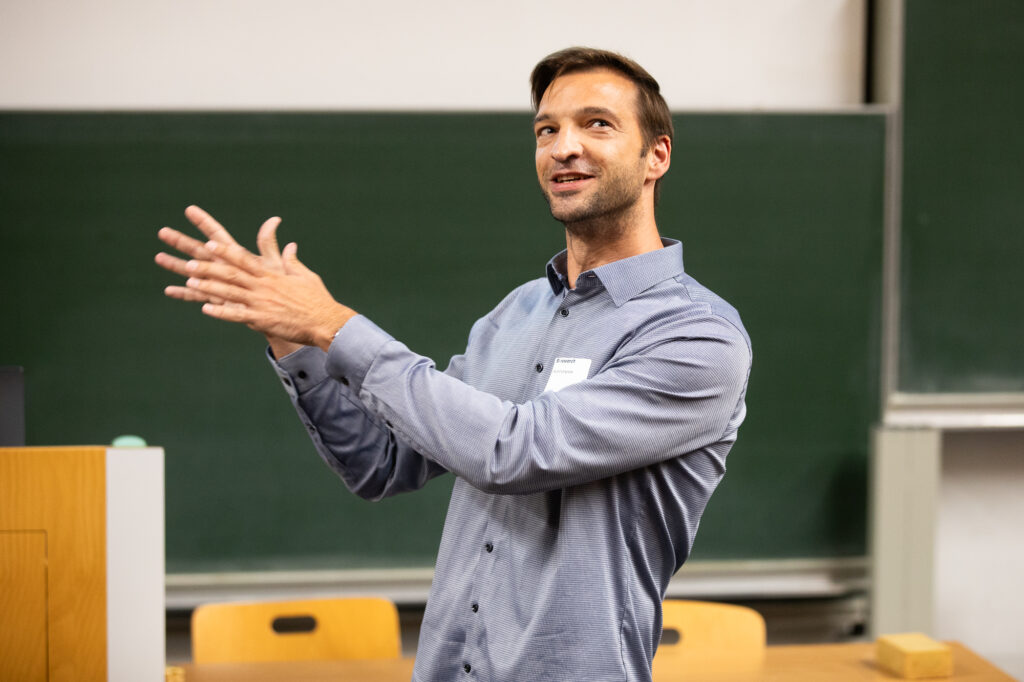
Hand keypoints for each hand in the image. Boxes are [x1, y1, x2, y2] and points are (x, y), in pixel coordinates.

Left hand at [155, 206, 354, 352]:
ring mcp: (262, 303)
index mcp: (272, 275)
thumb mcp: (306, 276)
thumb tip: (290, 246)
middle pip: (231, 274)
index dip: (226, 252)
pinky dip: (222, 312)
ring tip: (189, 282)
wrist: (326, 322)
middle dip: (209, 268)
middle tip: (189, 263)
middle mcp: (264, 287)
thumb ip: (292, 261)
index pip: (245, 260)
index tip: (210, 244)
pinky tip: (206, 309)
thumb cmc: (318, 300)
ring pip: (230, 293)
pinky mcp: (263, 320)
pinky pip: (238, 316)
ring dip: (209, 288)